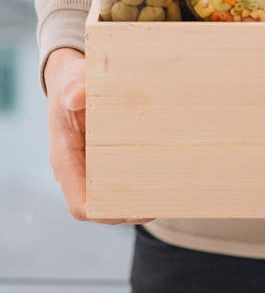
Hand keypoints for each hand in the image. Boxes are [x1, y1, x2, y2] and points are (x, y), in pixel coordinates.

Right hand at [45, 47, 154, 225]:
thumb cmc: (71, 81)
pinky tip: (166, 173)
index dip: (107, 213)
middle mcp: (79, 171)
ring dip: (140, 196)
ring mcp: (93, 168)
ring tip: (170, 191)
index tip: (136, 210)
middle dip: (132, 207)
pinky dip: (142, 180)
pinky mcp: (108, 160)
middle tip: (163, 201)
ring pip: (117, 195)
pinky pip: (124, 178)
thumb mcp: (71, 80)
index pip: (81, 204)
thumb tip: (77, 97)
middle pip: (104, 206)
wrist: (73, 79)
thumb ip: (74, 87)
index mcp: (65, 160)